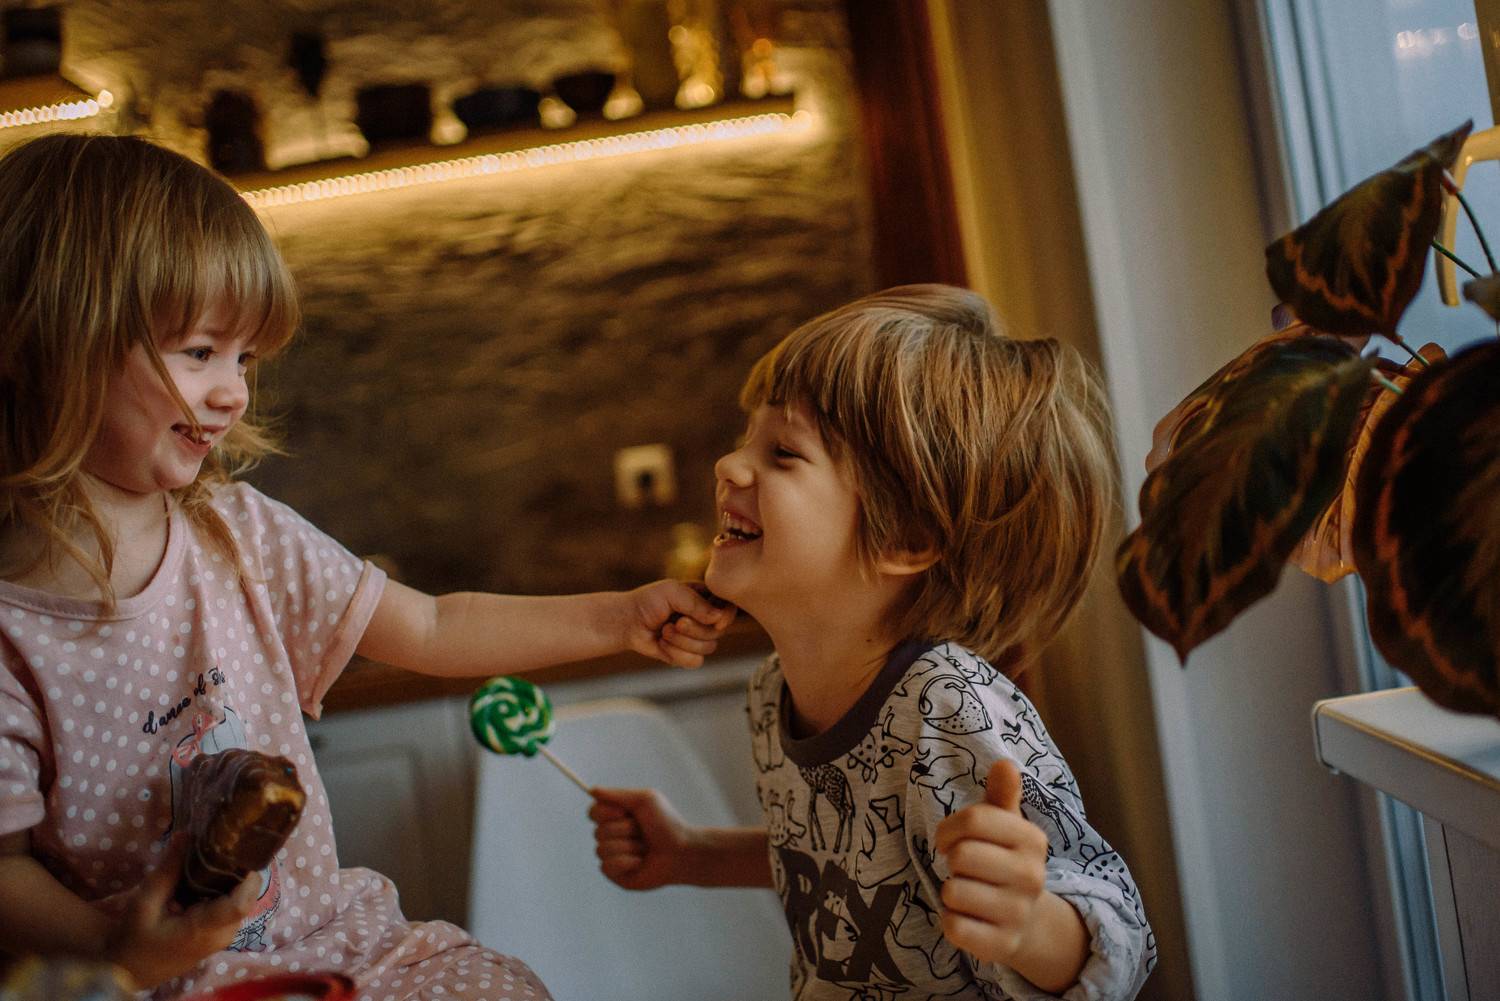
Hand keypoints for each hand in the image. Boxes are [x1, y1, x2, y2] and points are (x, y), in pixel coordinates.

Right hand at [103, 835, 259, 988]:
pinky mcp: (222, 932)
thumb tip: (187, 834)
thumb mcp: (144, 903)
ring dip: (229, 876)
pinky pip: (231, 903)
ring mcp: (226, 934)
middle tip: (220, 844)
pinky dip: (222, 887)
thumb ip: (168, 870)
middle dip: (237, 868)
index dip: (247, 874)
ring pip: (241, 896)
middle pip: (246, 894)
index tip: (236, 848)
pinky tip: (206, 874)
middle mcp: (224, 933)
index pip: (243, 902)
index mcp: (206, 929)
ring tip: (211, 855)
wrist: (132, 971)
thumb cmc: (136, 939)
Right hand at [589, 788, 695, 889]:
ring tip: (645, 849)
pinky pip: (606, 867)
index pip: (593, 812)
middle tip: (643, 832)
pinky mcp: (616, 875)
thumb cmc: (667, 824)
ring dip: (628, 847)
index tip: (624, 812)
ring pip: (601, 849)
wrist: (683, 852)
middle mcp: (612, 836)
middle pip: (598, 831)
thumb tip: (591, 790)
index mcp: (617, 818)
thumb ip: (617, 794)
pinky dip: (625, 862)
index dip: (605, 812)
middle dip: (624, 831)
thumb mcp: (645, 800)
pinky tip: (640, 862)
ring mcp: (613, 856)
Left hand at [624, 581, 736, 667]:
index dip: (726, 617)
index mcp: (706, 598)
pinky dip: (677, 654)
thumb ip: (696, 603)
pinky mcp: (687, 655)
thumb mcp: (672, 592)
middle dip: (695, 630)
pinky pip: (695, 662)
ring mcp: (697, 638)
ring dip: (683, 642)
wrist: (628, 621)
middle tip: (674, 622)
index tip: (715, 621)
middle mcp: (705, 619)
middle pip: (718, 632)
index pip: (729, 608)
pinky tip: (662, 644)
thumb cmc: (649, 601)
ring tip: (664, 631)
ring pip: (708, 648)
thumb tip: (719, 618)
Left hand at [933, 758, 1049, 964]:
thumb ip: (1002, 794)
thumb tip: (1005, 763)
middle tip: (964, 869)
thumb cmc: (1004, 861)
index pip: (974, 820)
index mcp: (1032, 839)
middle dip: (952, 861)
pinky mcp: (1002, 945)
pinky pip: (954, 927)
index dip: (949, 828)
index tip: (949, 839)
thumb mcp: (1006, 826)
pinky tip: (968, 918)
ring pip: (953, 892)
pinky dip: (951, 921)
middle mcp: (1032, 876)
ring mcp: (1018, 913)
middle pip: (961, 856)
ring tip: (970, 893)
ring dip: (951, 892)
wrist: (1029, 922)